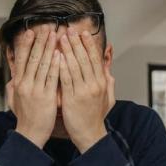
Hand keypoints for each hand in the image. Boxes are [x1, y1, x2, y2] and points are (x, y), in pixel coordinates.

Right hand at [6, 27, 60, 147]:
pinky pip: (52, 78)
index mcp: (18, 84)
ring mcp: (36, 90)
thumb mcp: (14, 101)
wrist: (30, 134)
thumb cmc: (25, 118)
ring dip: (49, 48)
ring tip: (55, 35)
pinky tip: (60, 54)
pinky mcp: (47, 97)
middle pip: (32, 58)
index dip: (26, 44)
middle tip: (46, 27)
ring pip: (42, 64)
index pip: (21, 59)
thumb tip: (12, 78)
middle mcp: (25, 85)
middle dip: (40, 41)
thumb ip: (12, 88)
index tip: (30, 32)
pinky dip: (55, 65)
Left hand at [58, 29, 114, 152]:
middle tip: (69, 30)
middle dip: (77, 43)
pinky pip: (66, 80)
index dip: (89, 45)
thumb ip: (108, 82)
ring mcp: (83, 91)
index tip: (83, 33)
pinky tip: (56, 57)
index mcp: (102, 83)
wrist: (90, 135)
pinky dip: (61, 67)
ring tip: (61, 38)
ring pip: (75, 66)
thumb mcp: (108, 98)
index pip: (95, 59)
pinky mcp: (72, 99)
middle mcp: (94, 85)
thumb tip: (109, 69)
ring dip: (67, 50)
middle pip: (85, 59)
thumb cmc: (95, 117)